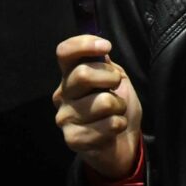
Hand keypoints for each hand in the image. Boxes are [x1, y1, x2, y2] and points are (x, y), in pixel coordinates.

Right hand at [53, 35, 141, 179]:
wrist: (123, 141)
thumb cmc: (117, 105)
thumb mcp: (114, 77)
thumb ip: (104, 62)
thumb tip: (101, 47)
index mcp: (70, 75)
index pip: (64, 52)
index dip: (84, 44)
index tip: (106, 46)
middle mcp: (62, 95)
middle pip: (83, 74)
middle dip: (110, 78)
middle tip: (116, 87)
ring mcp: (65, 118)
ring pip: (102, 102)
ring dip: (119, 106)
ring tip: (115, 112)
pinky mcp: (72, 139)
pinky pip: (107, 125)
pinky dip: (119, 124)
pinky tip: (113, 129)